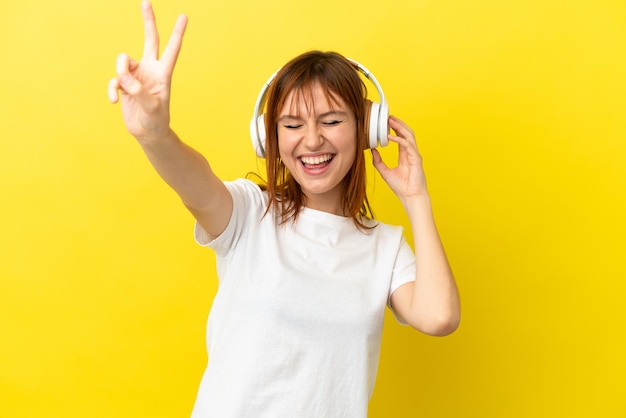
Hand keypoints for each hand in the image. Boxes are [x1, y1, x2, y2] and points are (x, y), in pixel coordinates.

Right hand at [107, 1, 186, 142]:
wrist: (147, 133)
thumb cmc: (156, 121)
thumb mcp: (152, 108)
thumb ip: (139, 91)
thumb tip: (123, 79)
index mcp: (163, 73)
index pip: (172, 49)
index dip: (177, 33)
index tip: (184, 16)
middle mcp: (150, 69)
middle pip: (149, 39)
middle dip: (148, 20)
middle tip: (146, 1)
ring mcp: (137, 75)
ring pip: (123, 61)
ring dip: (120, 74)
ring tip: (124, 91)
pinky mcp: (124, 84)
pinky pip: (114, 79)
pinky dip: (112, 89)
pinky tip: (114, 101)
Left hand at [371, 116, 428, 202]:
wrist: (410, 197)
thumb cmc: (401, 187)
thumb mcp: (385, 172)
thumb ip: (378, 161)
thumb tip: (372, 151)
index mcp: (405, 155)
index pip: (401, 137)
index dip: (395, 128)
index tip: (387, 122)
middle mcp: (411, 153)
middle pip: (406, 133)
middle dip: (398, 124)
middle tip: (388, 117)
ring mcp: (414, 155)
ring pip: (409, 135)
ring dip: (400, 127)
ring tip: (391, 121)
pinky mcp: (416, 159)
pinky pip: (408, 145)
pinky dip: (399, 140)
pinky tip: (390, 137)